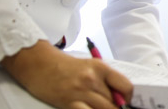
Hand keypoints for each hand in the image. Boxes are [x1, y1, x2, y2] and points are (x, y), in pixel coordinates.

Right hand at [0, 39, 132, 108]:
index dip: (128, 98)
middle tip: (114, 108)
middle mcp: (93, 79)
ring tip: (100, 107)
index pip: (126, 86)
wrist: (39, 64)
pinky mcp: (69, 103)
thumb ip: (105, 80)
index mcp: (101, 68)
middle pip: (115, 102)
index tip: (126, 103)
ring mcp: (80, 91)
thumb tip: (120, 97)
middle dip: (116, 108)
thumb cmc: (65, 66)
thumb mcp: (90, 67)